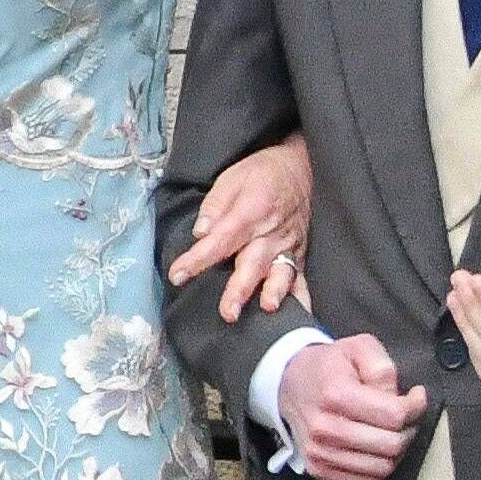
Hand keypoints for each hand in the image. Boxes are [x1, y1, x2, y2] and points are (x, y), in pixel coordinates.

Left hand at [174, 134, 316, 322]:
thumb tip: (200, 233)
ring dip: (274, 292)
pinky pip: (301, 276)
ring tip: (268, 309)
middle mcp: (271, 232)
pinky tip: (301, 313)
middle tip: (228, 312)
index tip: (178, 275)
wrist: (300, 166)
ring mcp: (288, 244)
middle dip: (240, 288)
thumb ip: (215, 206)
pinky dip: (302, 295)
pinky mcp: (299, 252)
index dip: (199, 259)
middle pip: (253, 262)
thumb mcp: (231, 177)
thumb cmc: (260, 173)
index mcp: (250, 211)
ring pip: (281, 272)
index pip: (221, 240)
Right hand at [271, 332, 429, 479]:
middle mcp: (324, 428)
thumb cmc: (328, 366)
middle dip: (408, 429)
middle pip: (392, 445)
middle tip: (404, 416)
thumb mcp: (358, 347)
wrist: (288, 384)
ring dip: (395, 450)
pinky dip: (379, 466)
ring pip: (383, 467)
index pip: (394, 415)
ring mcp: (320, 452)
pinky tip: (375, 446)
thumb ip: (383, 367)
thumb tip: (400, 398)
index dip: (415, 407)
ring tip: (389, 431)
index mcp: (336, 395)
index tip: (415, 397)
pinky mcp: (319, 468)